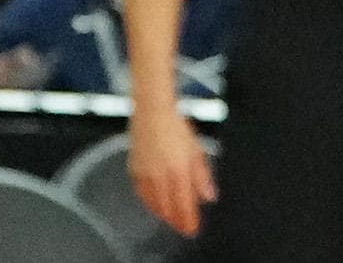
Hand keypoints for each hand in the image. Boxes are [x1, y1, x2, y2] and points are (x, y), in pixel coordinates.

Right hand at [131, 111, 217, 236]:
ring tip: (171, 220)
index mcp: (178, 170)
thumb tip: (209, 197)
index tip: (193, 229)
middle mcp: (160, 175)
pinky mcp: (133, 170)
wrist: (152, 113)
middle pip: (168, 206)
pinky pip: (141, 193)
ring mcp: (145, 174)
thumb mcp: (196, 150)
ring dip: (163, 214)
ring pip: (154, 202)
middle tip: (183, 228)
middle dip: (176, 220)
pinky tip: (154, 205)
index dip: (188, 219)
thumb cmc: (177, 127)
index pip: (184, 203)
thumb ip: (202, 176)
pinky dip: (148, 202)